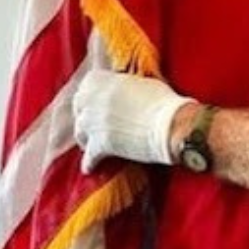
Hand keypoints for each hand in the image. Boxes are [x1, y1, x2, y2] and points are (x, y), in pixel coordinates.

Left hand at [71, 68, 189, 171]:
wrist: (170, 124)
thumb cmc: (162, 100)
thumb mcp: (140, 82)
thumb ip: (123, 86)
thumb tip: (124, 90)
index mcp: (101, 80)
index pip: (87, 85)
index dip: (91, 94)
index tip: (94, 100)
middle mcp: (92, 99)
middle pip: (78, 107)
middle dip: (85, 115)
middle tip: (92, 122)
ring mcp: (93, 122)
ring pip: (80, 132)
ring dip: (85, 137)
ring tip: (90, 143)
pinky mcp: (100, 145)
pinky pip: (89, 157)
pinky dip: (89, 163)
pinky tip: (89, 168)